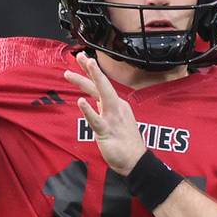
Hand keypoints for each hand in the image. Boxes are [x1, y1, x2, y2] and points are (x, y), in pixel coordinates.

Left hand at [64, 52, 145, 174]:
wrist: (135, 161)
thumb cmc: (125, 141)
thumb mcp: (115, 120)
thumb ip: (104, 108)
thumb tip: (94, 99)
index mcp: (117, 104)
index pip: (101, 85)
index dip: (92, 71)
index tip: (84, 58)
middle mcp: (115, 107)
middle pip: (101, 84)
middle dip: (91, 69)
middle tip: (81, 56)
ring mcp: (112, 118)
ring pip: (102, 95)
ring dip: (93, 79)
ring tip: (87, 65)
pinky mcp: (107, 132)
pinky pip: (96, 121)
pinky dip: (89, 111)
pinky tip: (81, 102)